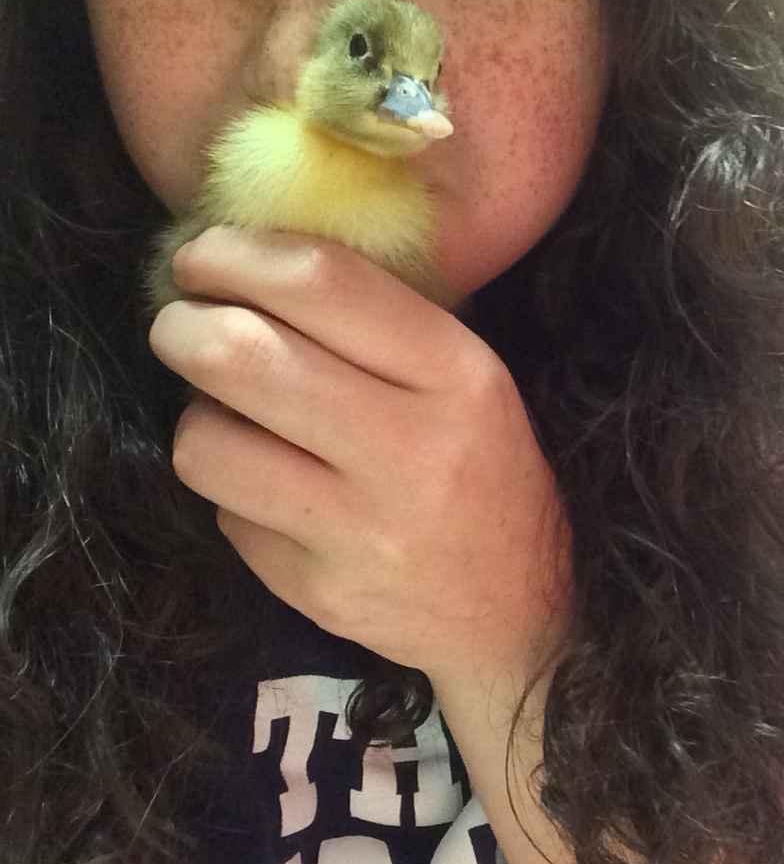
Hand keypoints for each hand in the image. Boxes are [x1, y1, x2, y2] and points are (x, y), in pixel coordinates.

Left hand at [148, 226, 572, 689]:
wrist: (521, 607)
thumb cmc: (487, 469)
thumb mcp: (471, 378)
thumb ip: (380, 319)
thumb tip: (250, 262)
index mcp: (458, 377)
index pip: (322, 283)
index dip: (236, 256)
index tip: (202, 258)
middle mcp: (412, 451)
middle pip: (240, 355)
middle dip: (181, 327)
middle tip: (181, 327)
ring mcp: (360, 531)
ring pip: (206, 443)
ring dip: (201, 418)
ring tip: (234, 419)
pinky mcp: (317, 591)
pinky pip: (227, 515)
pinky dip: (236, 492)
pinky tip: (277, 492)